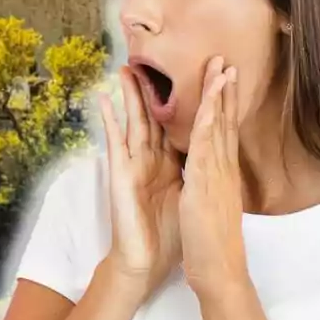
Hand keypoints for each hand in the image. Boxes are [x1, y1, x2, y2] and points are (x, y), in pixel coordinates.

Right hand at [96, 65, 183, 293]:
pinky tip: (104, 99)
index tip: (201, 75)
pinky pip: (114, 142)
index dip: (190, 99)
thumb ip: (196, 174)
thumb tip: (216, 159)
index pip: (182, 124)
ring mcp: (134, 165)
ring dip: (131, 94)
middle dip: (157, 88)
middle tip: (156, 58)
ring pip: (134, 121)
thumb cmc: (170, 234)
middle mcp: (152, 159)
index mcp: (172, 163)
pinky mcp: (120, 174)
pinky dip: (109, 119)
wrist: (147, 261)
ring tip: (127, 67)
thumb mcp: (192, 197)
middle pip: (156, 116)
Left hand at [180, 56, 248, 303]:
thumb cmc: (213, 245)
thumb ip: (214, 188)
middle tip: (226, 60)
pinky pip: (205, 146)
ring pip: (218, 127)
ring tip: (220, 67)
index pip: (224, 132)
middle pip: (224, 122)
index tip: (225, 80)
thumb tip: (210, 176)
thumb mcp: (212, 208)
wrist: (219, 273)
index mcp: (223, 175)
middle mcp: (223, 170)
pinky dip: (207, 121)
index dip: (224, 105)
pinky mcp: (204, 184)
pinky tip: (207, 101)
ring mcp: (216, 175)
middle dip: (224, 91)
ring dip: (218, 96)